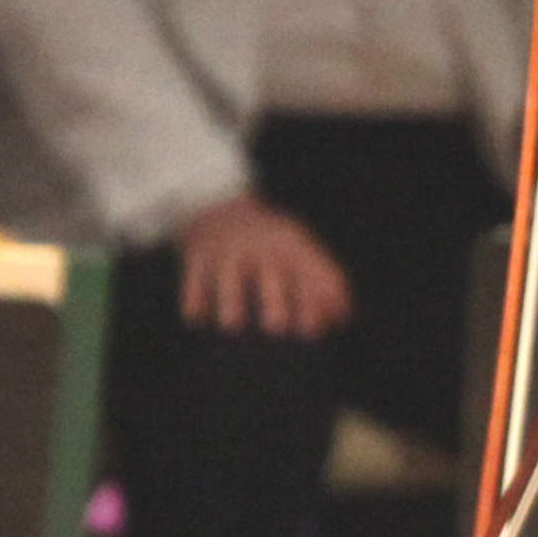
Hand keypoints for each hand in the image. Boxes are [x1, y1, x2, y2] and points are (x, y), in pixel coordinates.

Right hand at [176, 195, 348, 337]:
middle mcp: (259, 247)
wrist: (217, 205)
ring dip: (230, 298)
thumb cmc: (269, 241)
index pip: (305, 273)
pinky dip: (193, 296)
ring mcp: (227, 251)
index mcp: (290, 246)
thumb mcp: (299, 249)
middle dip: (273, 299)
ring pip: (228, 276)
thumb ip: (325, 280)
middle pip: (268, 273)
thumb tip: (344, 315)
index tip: (313, 331)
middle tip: (277, 327)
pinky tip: (195, 317)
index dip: (310, 301)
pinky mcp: (198, 256)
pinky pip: (194, 277)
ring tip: (233, 325)